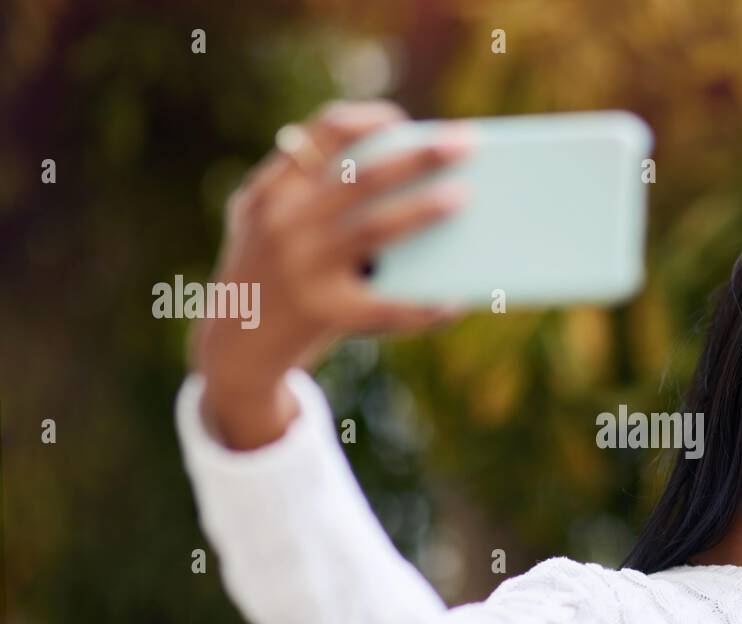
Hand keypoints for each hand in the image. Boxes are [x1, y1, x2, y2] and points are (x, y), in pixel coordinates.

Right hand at [191, 99, 472, 448]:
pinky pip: (386, 307)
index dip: (365, 121)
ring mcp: (302, 269)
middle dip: (417, 156)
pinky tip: (457, 299)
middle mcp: (282, 224)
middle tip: (466, 142)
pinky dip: (425, 306)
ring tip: (464, 197)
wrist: (235, 346)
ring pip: (375, 229)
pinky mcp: (322, 314)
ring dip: (424, 210)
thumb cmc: (272, 273)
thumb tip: (404, 172)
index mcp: (270, 192)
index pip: (318, 136)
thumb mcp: (268, 224)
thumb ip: (308, 193)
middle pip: (361, 178)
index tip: (401, 119)